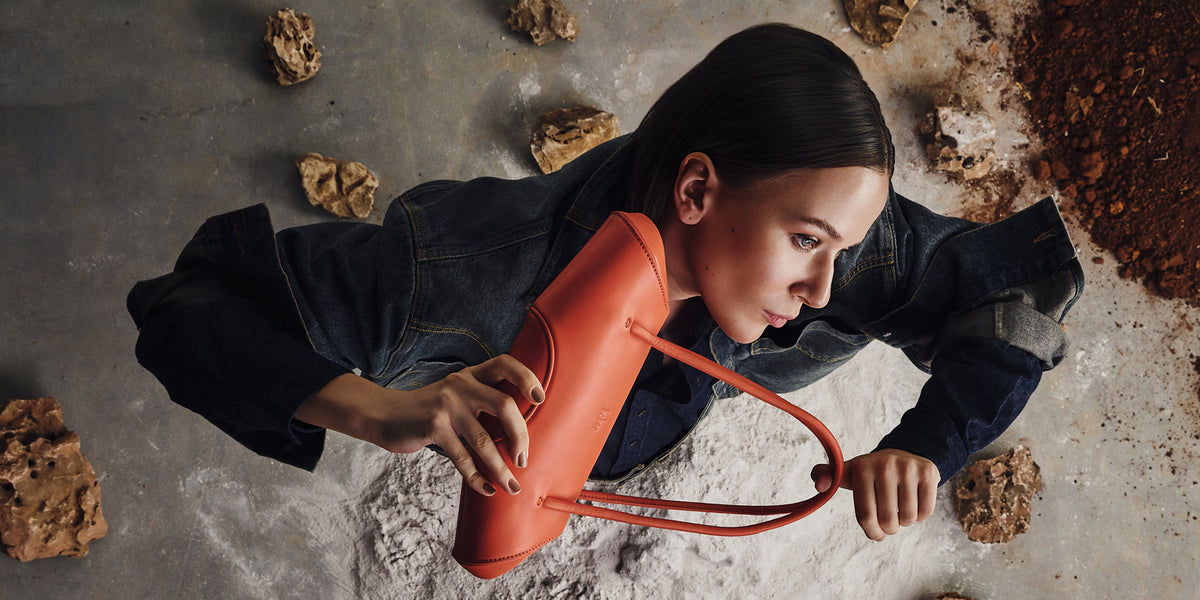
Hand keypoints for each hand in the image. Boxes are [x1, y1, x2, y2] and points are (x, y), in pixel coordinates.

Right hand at [295, 354, 543, 497]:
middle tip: (524, 459)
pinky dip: (477, 477)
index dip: (526, 377)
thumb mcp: (453, 394)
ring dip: (502, 468)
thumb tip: (517, 429)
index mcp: (470, 375)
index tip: (541, 397)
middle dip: (521, 436)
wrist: (383, 414)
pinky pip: (463, 458)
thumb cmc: (426, 410)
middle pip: (505, 405)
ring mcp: (447, 405)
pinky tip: (486, 488)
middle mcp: (461, 385)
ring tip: (511, 486)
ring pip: (485, 440)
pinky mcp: (434, 427)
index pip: (504, 364)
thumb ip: (479, 400)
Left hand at [810, 449, 938, 540]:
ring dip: (905, 522)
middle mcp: (885, 465)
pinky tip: (914, 502)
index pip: (866, 516)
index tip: (876, 534)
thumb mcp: (847, 473)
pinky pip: (925, 512)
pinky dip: (920, 516)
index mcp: (861, 468)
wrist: (905, 453)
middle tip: (889, 520)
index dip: (872, 533)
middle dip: (889, 529)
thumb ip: (826, 477)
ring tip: (900, 509)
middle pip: (888, 521)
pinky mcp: (928, 473)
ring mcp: (908, 468)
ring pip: (908, 519)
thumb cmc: (872, 473)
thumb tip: (819, 486)